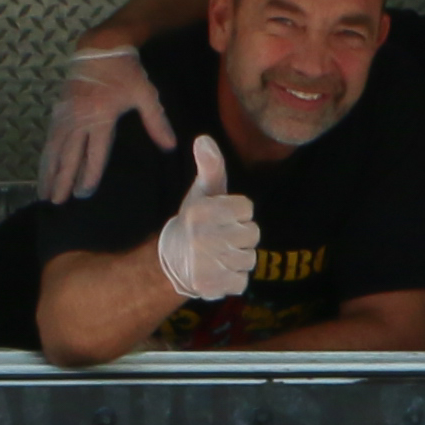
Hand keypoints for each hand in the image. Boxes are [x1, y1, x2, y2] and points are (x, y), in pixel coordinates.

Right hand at [41, 46, 177, 201]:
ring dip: (48, 171)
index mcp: (101, 115)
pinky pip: (50, 137)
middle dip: (62, 180)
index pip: (94, 152)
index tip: (84, 192)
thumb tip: (170, 146)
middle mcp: (79, 117)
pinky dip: (46, 155)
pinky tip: (44, 169)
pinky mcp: (59, 109)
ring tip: (44, 192)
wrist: (100, 46)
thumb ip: (156, 122)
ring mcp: (66, 113)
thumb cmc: (126, 71)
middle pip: (69, 155)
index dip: (89, 174)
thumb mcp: (145, 94)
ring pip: (54, 148)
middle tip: (57, 202)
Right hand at [154, 137, 257, 304]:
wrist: (172, 260)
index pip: (247, 208)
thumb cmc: (196, 220)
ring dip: (239, 258)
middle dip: (241, 236)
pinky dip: (234, 278)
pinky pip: (242, 281)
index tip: (221, 217)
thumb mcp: (202, 191)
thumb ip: (210, 166)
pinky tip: (218, 271)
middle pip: (253, 234)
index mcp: (202, 211)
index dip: (238, 213)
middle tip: (220, 237)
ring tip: (219, 254)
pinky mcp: (211, 286)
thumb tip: (204, 138)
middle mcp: (203, 237)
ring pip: (250, 259)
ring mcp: (206, 264)